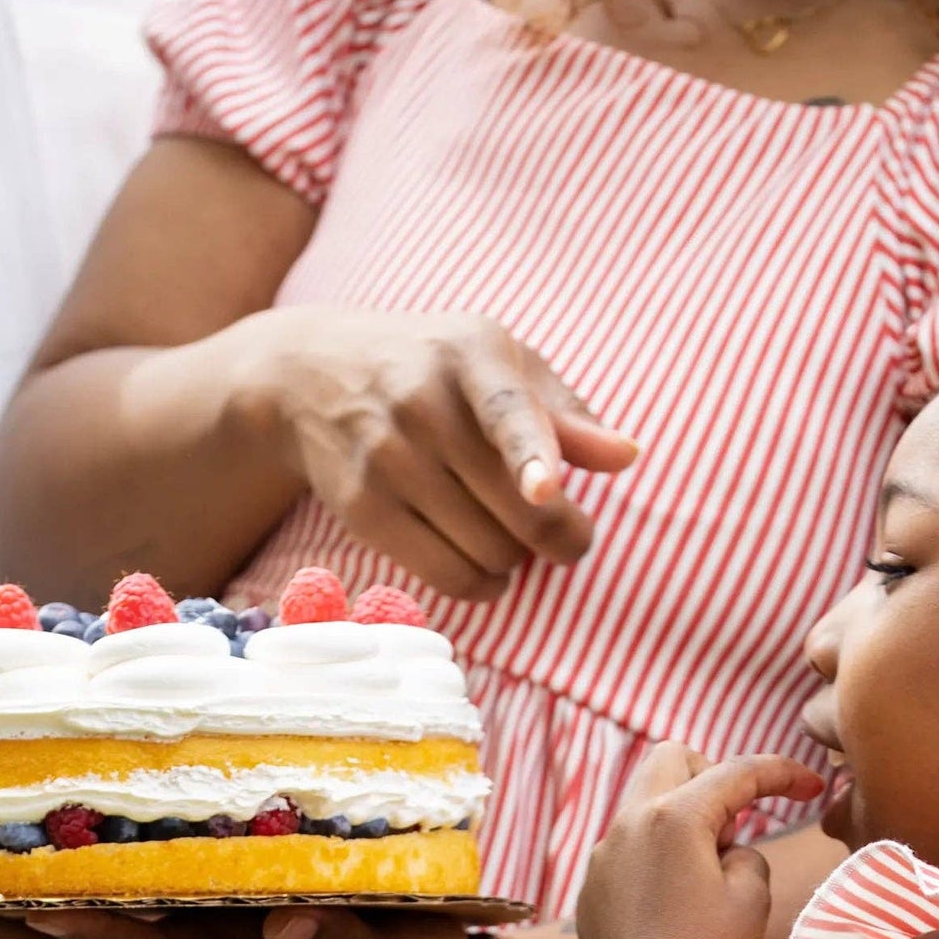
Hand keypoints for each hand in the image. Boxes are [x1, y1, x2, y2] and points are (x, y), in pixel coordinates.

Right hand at [233, 308, 638, 598]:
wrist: (312, 374)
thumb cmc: (434, 370)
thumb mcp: (499, 364)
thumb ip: (566, 415)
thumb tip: (626, 456)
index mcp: (469, 353)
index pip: (506, 410)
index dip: (532, 455)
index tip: (546, 489)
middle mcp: (422, 403)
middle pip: (520, 511)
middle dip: (561, 536)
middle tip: (564, 532)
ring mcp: (386, 458)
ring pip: (491, 553)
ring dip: (517, 558)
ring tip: (505, 528)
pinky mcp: (363, 508)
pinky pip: (451, 578)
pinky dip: (485, 584)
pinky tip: (484, 562)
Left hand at [575, 745, 825, 938]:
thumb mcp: (751, 897)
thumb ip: (747, 855)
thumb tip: (725, 851)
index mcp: (676, 816)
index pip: (737, 772)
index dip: (782, 773)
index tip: (810, 784)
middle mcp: (632, 821)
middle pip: (674, 758)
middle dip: (714, 776)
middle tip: (735, 827)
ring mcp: (606, 851)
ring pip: (647, 800)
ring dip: (685, 815)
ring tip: (706, 870)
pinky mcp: (594, 883)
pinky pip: (630, 845)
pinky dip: (659, 852)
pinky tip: (674, 902)